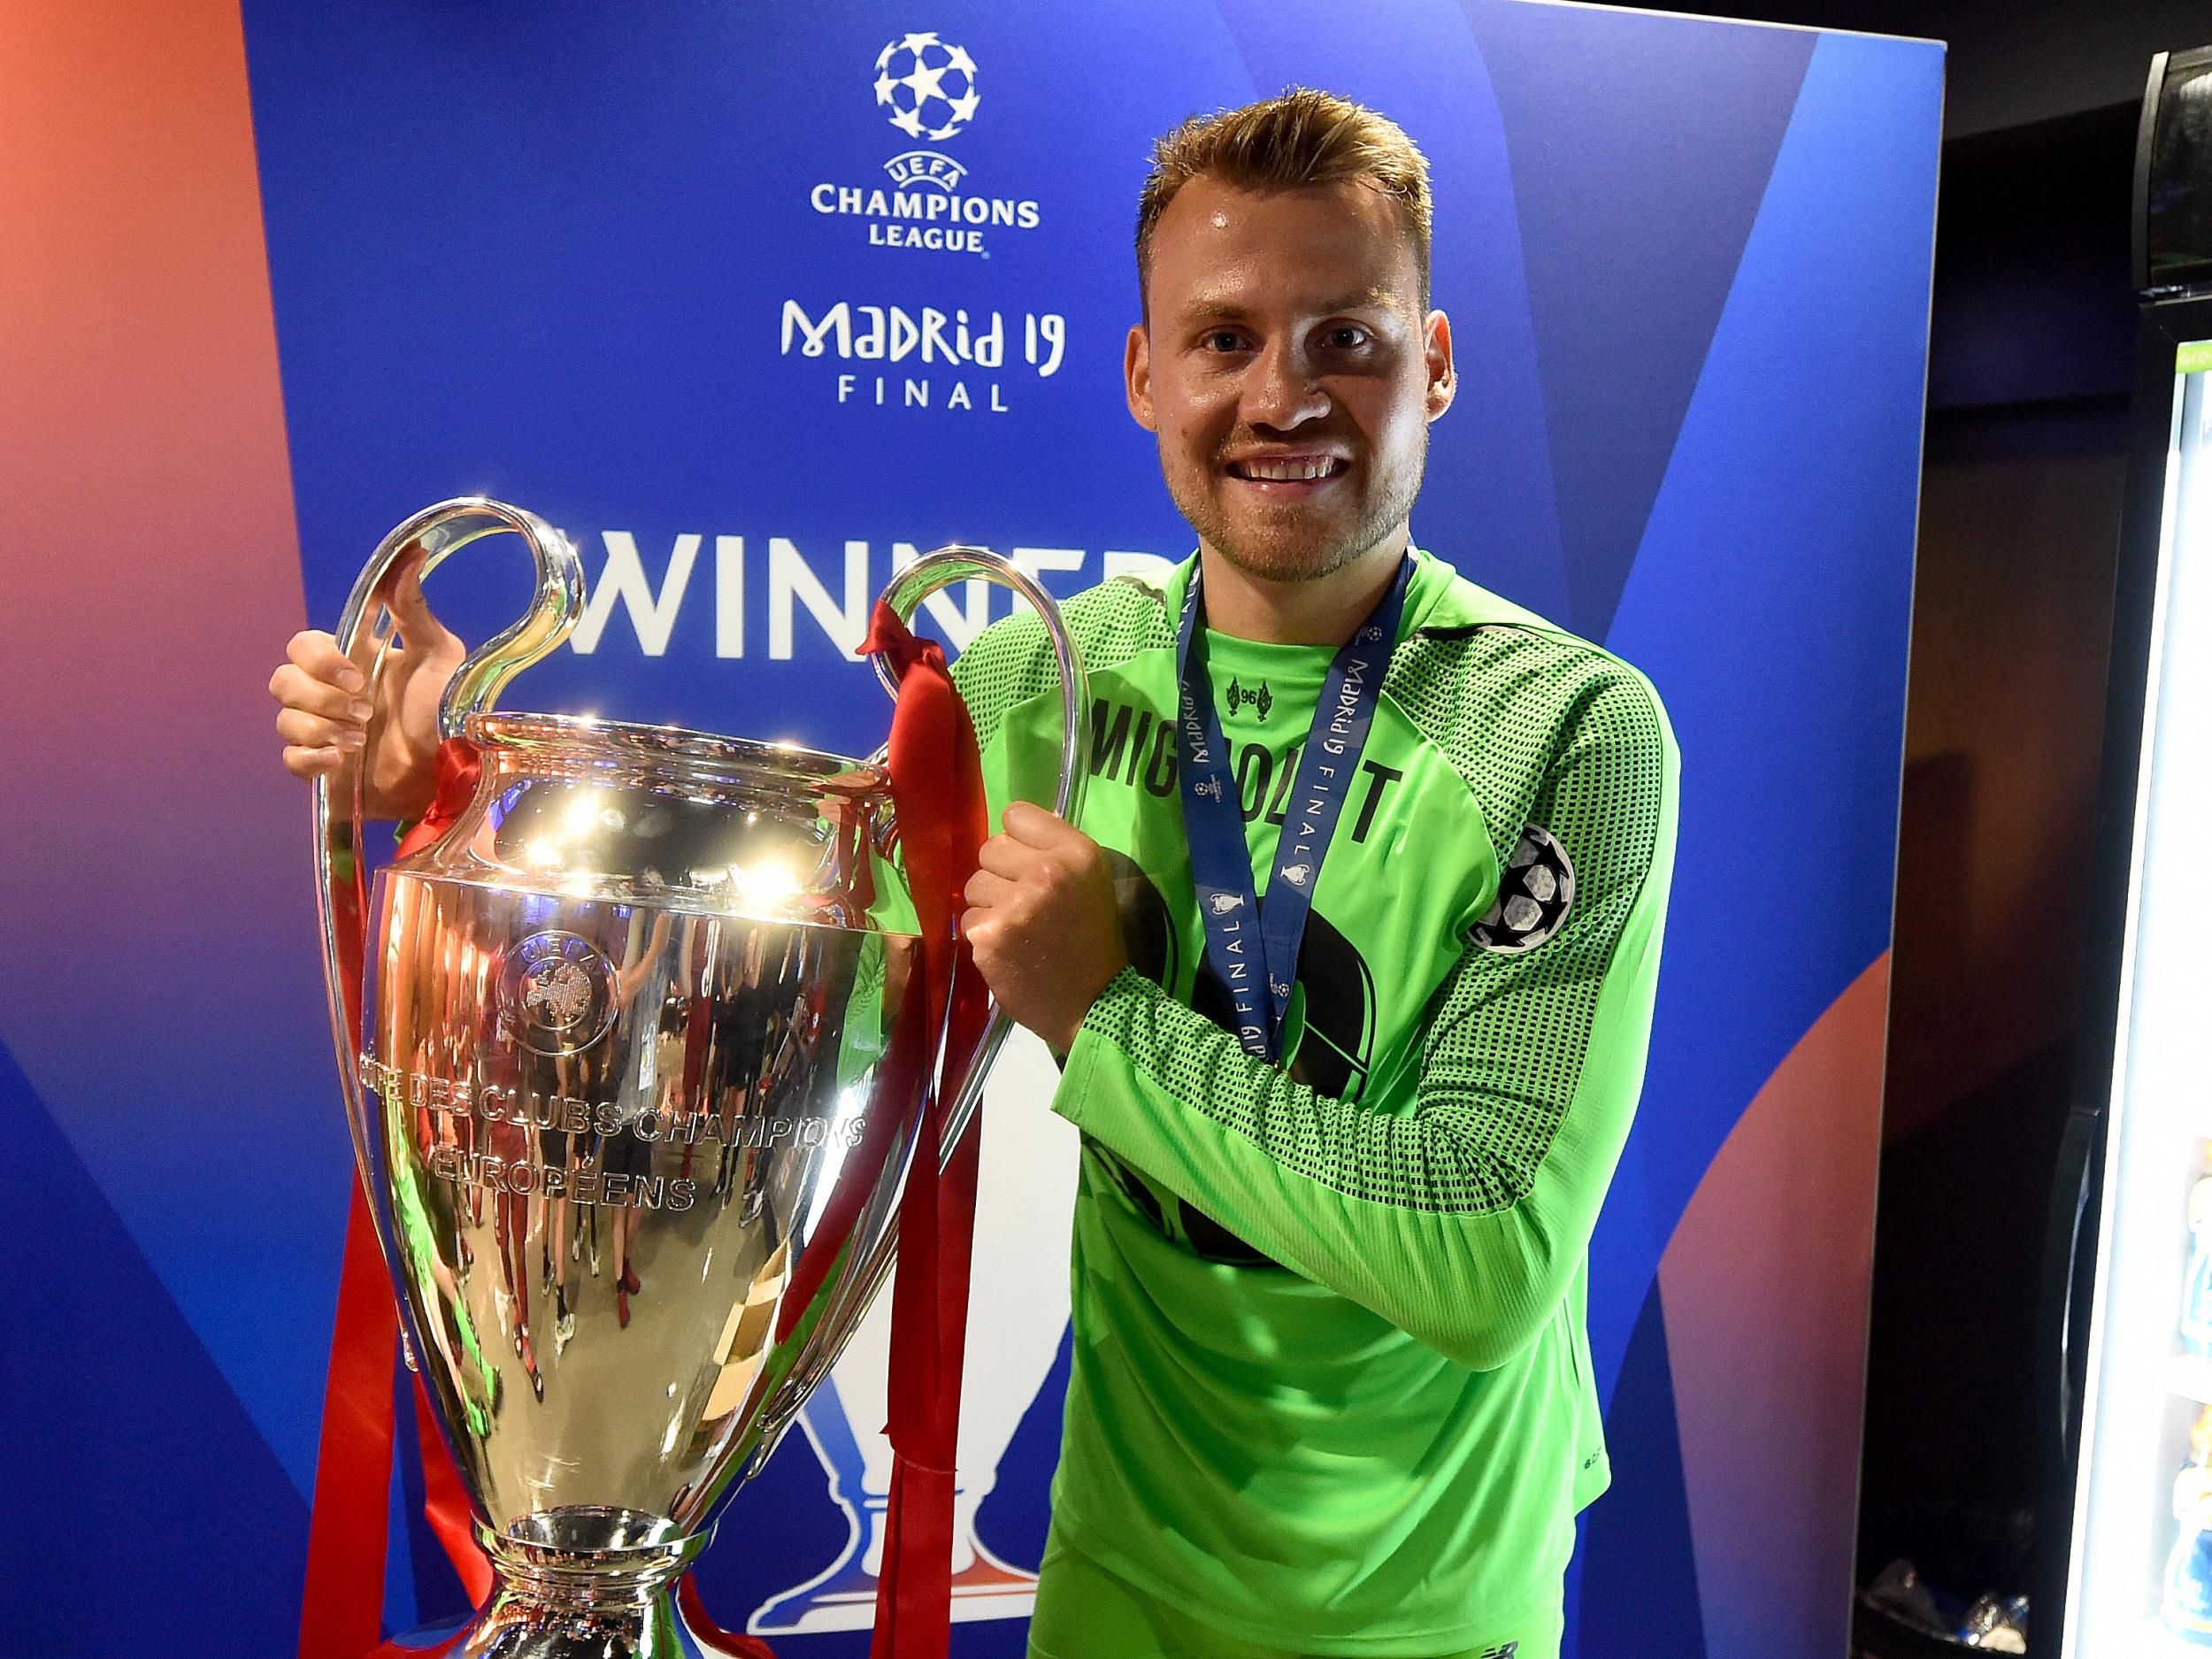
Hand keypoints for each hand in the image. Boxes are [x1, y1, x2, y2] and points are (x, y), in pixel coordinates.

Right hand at [268, 565, 464, 819]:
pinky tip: (342, 761)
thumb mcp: (439, 656)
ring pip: (284, 720)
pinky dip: (312, 760)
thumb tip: (413, 551)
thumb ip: (414, 609)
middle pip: (282, 680)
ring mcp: (323, 731)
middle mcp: (330, 694)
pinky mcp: (322, 770)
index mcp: (351, 662)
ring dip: (320, 729)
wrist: (454, 773)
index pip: (303, 645)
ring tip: (363, 741)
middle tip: (365, 711)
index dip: (317, 657)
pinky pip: (290, 760)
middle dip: (318, 696)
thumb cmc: (447, 710)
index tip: (355, 674)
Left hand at [961, 801, 1128, 1050]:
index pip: (1016, 815)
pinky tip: (1009, 951)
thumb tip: (1016, 824)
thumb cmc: (1093, 941)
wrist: (1093, 1003)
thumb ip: (1056, 849)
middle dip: (1001, 874)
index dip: (1018, 841)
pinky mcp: (989, 935)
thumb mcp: (1092, 882)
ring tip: (1018, 929)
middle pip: (990, 848)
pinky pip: (967, 919)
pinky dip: (983, 935)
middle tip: (1025, 903)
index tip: (1030, 864)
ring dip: (989, 905)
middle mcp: (1045, 871)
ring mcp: (1014, 904)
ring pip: (974, 884)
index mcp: (1076, 852)